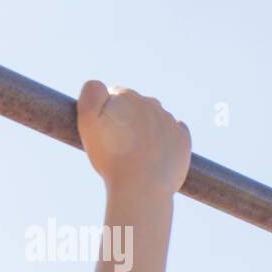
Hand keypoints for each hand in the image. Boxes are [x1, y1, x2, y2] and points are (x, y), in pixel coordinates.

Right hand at [76, 80, 191, 196]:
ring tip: (138, 153)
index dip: (107, 115)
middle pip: (137, 107)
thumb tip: (99, 84)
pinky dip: (167, 139)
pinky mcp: (183, 138)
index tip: (106, 133)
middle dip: (129, 120)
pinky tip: (158, 152)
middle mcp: (151, 103)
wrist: (141, 187)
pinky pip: (175, 131)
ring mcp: (170, 121)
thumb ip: (90, 94)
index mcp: (127, 96)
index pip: (115, 97)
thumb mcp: (88, 122)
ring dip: (148, 130)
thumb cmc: (111, 157)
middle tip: (121, 145)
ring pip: (156, 120)